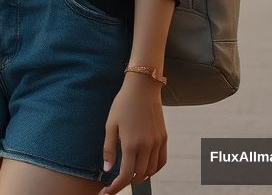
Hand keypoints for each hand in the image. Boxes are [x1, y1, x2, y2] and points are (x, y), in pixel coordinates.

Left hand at [98, 75, 166, 193]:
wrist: (142, 87)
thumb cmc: (123, 104)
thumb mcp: (110, 124)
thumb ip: (109, 148)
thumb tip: (107, 170)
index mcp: (131, 143)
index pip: (125, 174)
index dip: (116, 187)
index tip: (107, 193)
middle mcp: (146, 146)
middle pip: (139, 175)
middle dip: (127, 182)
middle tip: (116, 183)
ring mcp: (157, 143)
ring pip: (151, 171)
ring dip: (141, 176)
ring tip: (130, 175)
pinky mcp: (164, 138)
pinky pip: (161, 162)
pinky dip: (154, 169)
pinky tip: (145, 168)